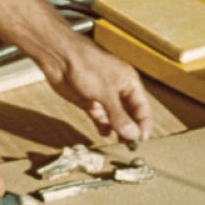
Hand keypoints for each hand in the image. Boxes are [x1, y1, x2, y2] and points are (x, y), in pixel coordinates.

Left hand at [38, 33, 153, 142]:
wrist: (60, 57)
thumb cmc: (87, 66)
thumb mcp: (106, 93)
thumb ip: (119, 116)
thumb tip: (133, 135)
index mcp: (129, 82)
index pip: (143, 107)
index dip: (144, 125)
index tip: (141, 141)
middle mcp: (118, 89)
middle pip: (130, 113)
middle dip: (131, 129)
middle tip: (130, 147)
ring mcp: (103, 95)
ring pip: (115, 116)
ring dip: (117, 129)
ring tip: (118, 144)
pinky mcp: (89, 100)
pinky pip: (100, 116)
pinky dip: (103, 125)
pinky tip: (104, 134)